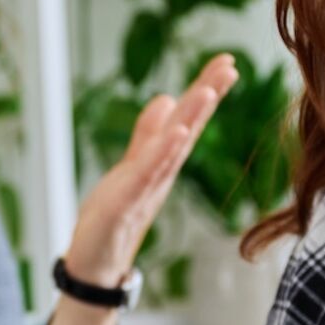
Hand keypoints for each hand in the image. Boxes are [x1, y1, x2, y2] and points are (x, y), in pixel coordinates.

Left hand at [62, 52, 239, 287]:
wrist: (95, 263)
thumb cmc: (113, 216)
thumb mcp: (131, 166)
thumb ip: (148, 134)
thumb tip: (166, 98)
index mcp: (161, 161)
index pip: (188, 119)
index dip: (206, 89)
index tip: (227, 61)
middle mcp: (160, 172)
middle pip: (188, 128)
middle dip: (207, 96)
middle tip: (229, 67)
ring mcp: (146, 188)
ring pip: (173, 148)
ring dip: (191, 119)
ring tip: (208, 91)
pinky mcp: (126, 204)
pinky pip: (148, 174)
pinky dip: (164, 152)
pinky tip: (178, 132)